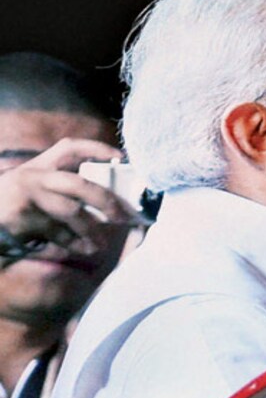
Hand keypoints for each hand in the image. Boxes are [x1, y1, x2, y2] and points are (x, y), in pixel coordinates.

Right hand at [0, 138, 137, 259]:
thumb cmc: (7, 208)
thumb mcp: (27, 188)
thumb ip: (56, 188)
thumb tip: (102, 201)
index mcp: (37, 166)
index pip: (70, 148)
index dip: (97, 149)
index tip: (120, 156)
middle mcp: (33, 176)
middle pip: (79, 183)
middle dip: (105, 200)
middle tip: (122, 215)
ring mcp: (26, 197)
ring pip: (71, 212)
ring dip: (92, 229)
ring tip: (101, 243)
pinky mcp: (22, 220)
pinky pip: (57, 233)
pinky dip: (74, 243)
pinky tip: (83, 249)